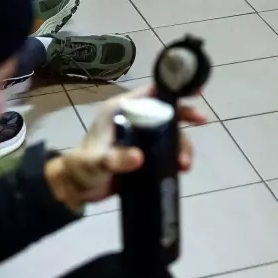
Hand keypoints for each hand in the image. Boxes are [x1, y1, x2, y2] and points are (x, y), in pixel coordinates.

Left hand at [44, 87, 207, 210]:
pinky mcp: (144, 153)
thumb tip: (138, 158)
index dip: (172, 89)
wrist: (76, 188)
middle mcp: (132, 119)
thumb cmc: (82, 168)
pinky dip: (176, 157)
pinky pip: (166, 150)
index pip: (150, 93)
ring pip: (168, 133)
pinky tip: (182, 169)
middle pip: (164, 111)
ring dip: (181, 145)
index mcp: (119, 110)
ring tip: (185, 165)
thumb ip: (115, 158)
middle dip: (183, 116)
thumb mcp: (96, 162)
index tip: (192, 91)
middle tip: (201, 120)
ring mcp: (139, 137)